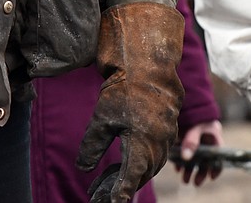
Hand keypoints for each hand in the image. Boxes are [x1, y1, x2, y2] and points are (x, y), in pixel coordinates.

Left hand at [77, 3, 184, 202]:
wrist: (150, 61)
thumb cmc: (125, 88)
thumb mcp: (101, 118)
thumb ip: (92, 146)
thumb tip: (84, 168)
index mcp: (144, 145)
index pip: (131, 179)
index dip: (119, 193)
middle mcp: (159, 143)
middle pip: (141, 174)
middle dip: (121, 186)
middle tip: (98, 195)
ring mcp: (166, 134)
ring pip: (150, 162)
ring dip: (131, 173)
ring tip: (106, 181)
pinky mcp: (166, 124)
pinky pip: (155, 149)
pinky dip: (139, 158)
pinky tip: (125, 158)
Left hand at [173, 120, 224, 184]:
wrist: (188, 104)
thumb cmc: (196, 116)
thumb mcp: (196, 128)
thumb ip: (191, 141)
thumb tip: (186, 158)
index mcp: (214, 141)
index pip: (219, 158)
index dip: (216, 168)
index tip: (211, 177)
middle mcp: (206, 144)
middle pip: (205, 163)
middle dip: (200, 174)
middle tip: (195, 183)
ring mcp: (196, 144)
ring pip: (195, 161)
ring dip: (190, 171)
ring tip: (184, 180)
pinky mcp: (186, 143)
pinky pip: (185, 155)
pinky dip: (181, 162)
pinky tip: (178, 168)